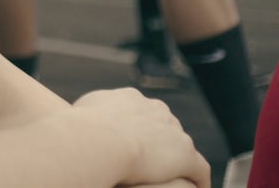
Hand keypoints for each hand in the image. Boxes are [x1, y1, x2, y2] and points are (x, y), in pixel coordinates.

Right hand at [74, 89, 208, 187]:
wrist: (99, 140)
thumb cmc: (81, 129)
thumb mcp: (79, 111)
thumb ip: (87, 112)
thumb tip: (80, 118)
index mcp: (130, 98)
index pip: (140, 112)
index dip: (136, 129)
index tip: (129, 144)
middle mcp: (155, 109)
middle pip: (163, 126)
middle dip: (159, 143)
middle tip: (150, 164)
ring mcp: (173, 131)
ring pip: (181, 147)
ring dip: (177, 162)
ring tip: (174, 180)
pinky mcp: (186, 155)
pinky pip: (199, 170)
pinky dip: (198, 181)